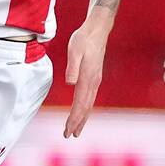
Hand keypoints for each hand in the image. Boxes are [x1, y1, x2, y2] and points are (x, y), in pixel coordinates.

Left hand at [63, 23, 107, 137]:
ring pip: (88, 104)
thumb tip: (71, 83)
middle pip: (85, 108)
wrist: (97, 29)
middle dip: (77, 123)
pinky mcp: (94, 77)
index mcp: (87, 78)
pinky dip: (85, 108)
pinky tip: (82, 112)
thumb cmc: (83, 39)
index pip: (80, 104)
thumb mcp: (74, 50)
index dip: (73, 119)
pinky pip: (89, 97)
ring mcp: (95, 80)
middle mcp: (93, 82)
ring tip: (75, 130)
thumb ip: (72, 66)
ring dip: (82, 118)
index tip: (67, 130)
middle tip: (69, 135)